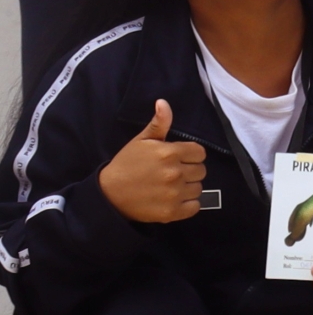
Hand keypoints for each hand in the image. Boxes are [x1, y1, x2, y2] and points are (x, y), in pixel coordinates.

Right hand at [97, 100, 203, 222]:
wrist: (108, 194)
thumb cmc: (126, 165)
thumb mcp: (140, 141)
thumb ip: (158, 123)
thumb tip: (163, 102)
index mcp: (169, 153)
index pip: (200, 153)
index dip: (190, 155)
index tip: (178, 159)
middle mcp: (174, 173)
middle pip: (201, 170)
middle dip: (189, 170)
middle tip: (171, 173)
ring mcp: (174, 193)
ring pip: (199, 188)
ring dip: (188, 187)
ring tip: (170, 186)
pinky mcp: (172, 212)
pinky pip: (195, 206)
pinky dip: (188, 204)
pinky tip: (173, 199)